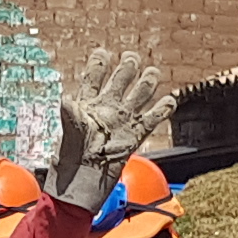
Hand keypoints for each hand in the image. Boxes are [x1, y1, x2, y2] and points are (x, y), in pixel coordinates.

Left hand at [46, 48, 170, 207]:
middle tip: (132, 57)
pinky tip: (170, 100)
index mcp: (86, 105)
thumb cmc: (70, 161)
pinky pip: (151, 120)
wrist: (81, 185)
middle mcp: (106, 111)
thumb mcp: (67, 134)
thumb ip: (70, 115)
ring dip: (146, 84)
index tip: (103, 52)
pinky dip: (161, 110)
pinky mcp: (133, 137)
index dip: (99, 64)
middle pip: (120, 82)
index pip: (94, 78)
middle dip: (127, 68)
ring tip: (152, 71)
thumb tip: (67, 100)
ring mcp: (121, 123)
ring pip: (138, 97)